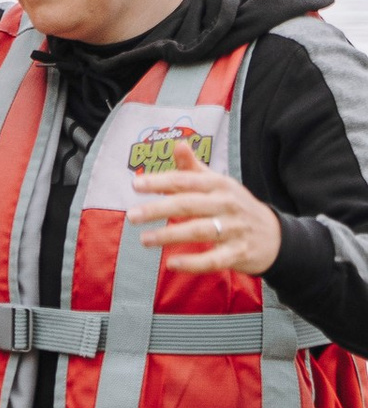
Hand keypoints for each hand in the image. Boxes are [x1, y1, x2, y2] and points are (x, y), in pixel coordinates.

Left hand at [131, 130, 281, 276]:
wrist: (276, 236)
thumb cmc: (236, 207)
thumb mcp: (219, 185)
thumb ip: (194, 169)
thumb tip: (178, 144)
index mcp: (219, 185)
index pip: (185, 181)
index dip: (160, 182)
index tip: (136, 185)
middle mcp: (227, 204)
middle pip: (188, 205)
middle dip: (158, 209)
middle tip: (132, 215)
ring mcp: (235, 229)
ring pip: (198, 231)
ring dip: (169, 235)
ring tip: (144, 239)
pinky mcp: (239, 253)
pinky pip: (214, 259)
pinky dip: (193, 262)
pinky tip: (171, 263)